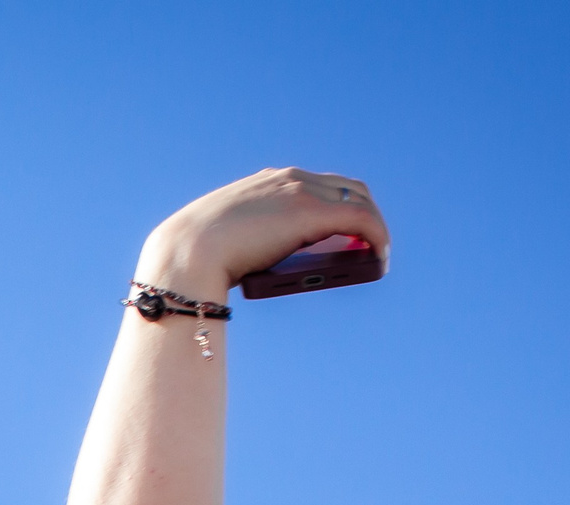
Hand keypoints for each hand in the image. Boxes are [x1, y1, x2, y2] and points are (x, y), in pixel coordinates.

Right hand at [136, 166, 389, 297]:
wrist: (189, 250)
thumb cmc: (198, 254)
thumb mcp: (227, 238)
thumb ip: (247, 238)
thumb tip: (257, 262)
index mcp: (269, 180)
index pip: (319, 183)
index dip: (339, 203)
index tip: (346, 229)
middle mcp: (290, 178)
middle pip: (347, 187)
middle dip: (364, 212)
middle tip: (368, 243)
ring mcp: (302, 192)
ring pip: (360, 201)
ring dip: (374, 226)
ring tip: (377, 254)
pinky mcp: (312, 213)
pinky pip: (361, 220)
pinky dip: (377, 236)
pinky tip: (380, 256)